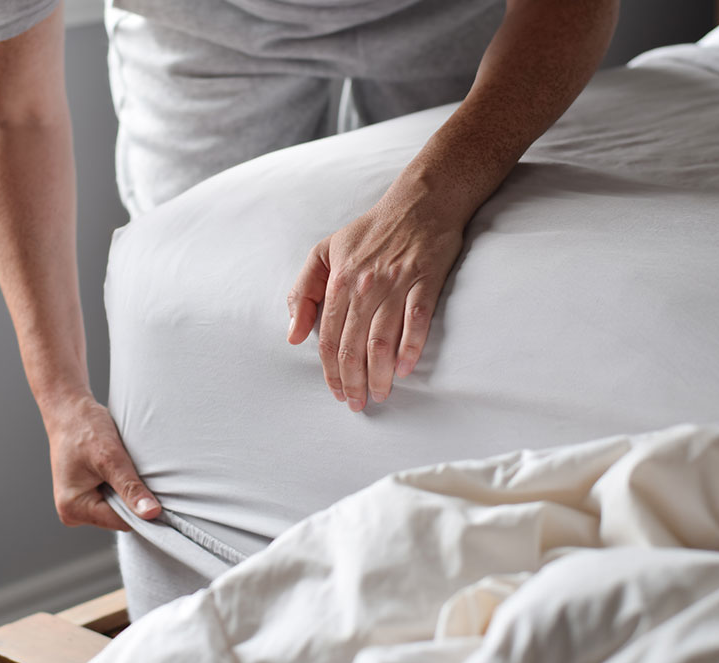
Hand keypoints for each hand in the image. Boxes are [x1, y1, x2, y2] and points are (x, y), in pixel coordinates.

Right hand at [45, 393, 160, 530]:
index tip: (162, 499)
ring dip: (128, 490)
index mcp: (73, 507)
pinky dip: (122, 485)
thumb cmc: (83, 428)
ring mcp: (80, 504)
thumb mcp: (110, 458)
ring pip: (119, 507)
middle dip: (133, 498)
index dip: (142, 511)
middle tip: (138, 473)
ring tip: (125, 468)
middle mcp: (73, 511)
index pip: (120, 522)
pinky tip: (121, 469)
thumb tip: (151, 513)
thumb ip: (130, 487)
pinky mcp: (88, 495)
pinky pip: (114, 498)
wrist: (70, 410)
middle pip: (120, 517)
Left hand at [286, 185, 463, 410]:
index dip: (329, 371)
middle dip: (352, 382)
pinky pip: (416, 321)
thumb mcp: (325, 251)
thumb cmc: (371, 230)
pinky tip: (405, 370)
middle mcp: (365, 286)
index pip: (328, 338)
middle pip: (352, 346)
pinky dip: (410, 348)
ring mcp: (396, 284)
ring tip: (380, 395)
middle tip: (358, 404)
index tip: (336, 392)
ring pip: (381, 341)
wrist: (420, 202)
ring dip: (379, 375)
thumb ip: (305, 292)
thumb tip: (293, 334)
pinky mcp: (425, 282)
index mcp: (339, 281)